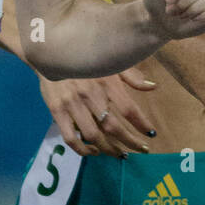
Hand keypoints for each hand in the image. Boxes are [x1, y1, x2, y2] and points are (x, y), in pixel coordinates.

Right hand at [39, 67, 157, 156]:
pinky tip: (93, 151)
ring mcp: (72, 103)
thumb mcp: (110, 61)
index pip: (128, 109)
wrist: (51, 51)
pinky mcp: (57, 111)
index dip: (141, 124)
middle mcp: (90, 93)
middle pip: (113, 126)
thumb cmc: (86, 57)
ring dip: (109, 149)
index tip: (150, 133)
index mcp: (106, 80)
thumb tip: (153, 87)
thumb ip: (131, 75)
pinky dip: (83, 150)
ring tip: (119, 153)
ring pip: (93, 135)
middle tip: (140, 149)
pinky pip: (70, 137)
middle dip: (130, 142)